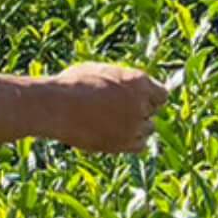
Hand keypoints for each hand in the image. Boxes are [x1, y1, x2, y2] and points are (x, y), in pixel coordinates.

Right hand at [46, 61, 168, 153]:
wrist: (56, 107)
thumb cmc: (73, 85)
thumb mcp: (101, 71)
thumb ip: (122, 81)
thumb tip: (129, 87)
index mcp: (138, 81)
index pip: (162, 95)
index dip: (150, 97)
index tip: (139, 99)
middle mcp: (141, 104)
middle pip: (154, 113)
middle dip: (141, 112)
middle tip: (120, 111)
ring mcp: (133, 126)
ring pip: (148, 130)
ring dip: (136, 127)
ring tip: (114, 123)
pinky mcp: (123, 144)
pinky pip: (140, 146)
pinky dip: (132, 142)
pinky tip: (115, 135)